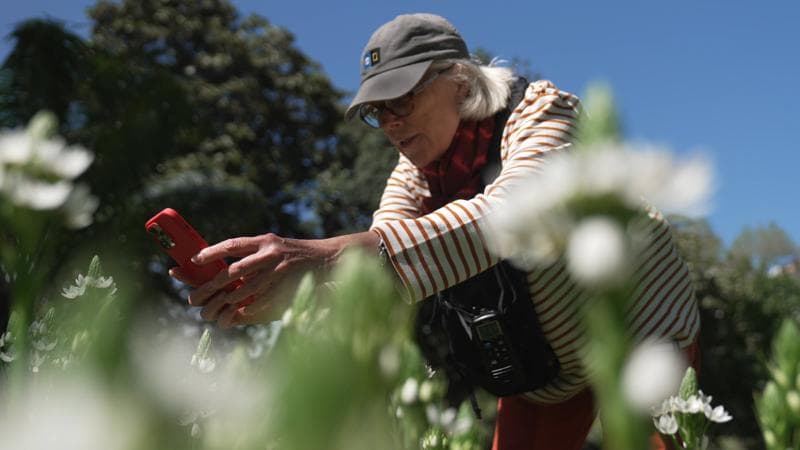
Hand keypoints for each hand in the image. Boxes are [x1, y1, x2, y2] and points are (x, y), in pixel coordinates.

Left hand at [169, 230, 380, 327]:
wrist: (331, 261)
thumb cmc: (298, 258)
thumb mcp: (276, 250)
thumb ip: (253, 259)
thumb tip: (221, 272)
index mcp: (264, 241)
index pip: (232, 245)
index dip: (211, 252)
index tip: (193, 260)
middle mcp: (270, 253)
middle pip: (232, 271)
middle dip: (209, 286)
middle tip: (193, 299)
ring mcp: (279, 271)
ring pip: (243, 290)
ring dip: (223, 304)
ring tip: (207, 314)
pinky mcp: (287, 288)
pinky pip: (260, 303)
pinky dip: (244, 313)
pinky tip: (231, 319)